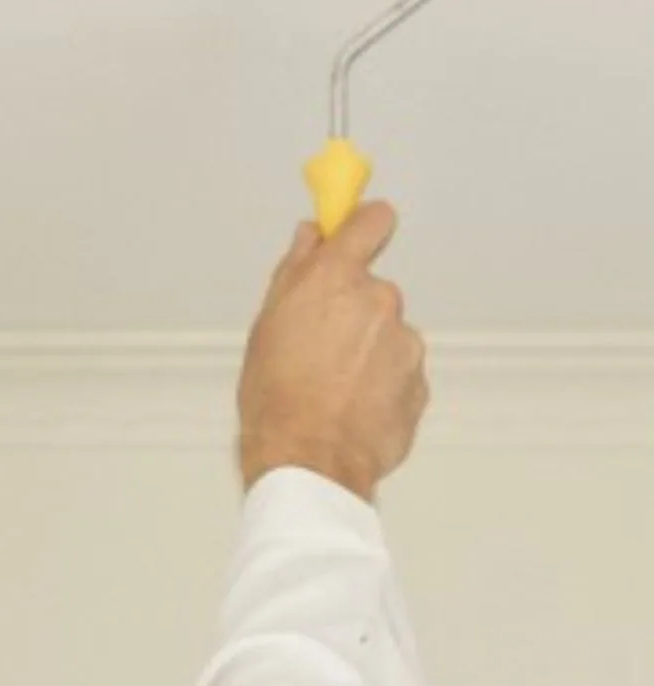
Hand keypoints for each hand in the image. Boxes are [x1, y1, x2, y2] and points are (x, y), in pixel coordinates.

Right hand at [237, 201, 429, 502]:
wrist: (308, 464)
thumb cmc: (277, 401)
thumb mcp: (267, 327)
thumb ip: (295, 272)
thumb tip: (311, 237)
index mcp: (336, 279)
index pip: (370, 222)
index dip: (364, 225)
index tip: (358, 230)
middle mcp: (379, 301)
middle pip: (371, 292)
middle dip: (351, 313)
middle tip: (317, 351)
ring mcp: (405, 343)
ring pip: (387, 336)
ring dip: (367, 354)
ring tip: (330, 390)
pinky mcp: (418, 383)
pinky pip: (399, 375)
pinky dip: (380, 387)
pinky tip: (349, 409)